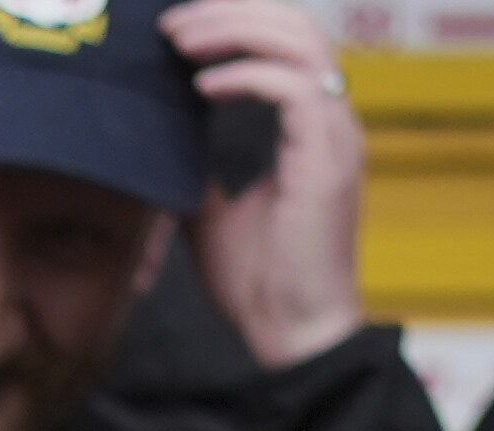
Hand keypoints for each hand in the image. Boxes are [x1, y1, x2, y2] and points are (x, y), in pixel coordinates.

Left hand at [162, 0, 369, 366]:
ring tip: (183, 41)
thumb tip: (158, 137)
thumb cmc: (260, 280)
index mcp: (313, 126)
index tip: (179, 29)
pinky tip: (204, 86)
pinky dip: (246, 75)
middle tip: (173, 23)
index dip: (237, 21)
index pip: (287, 43)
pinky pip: (294, 88)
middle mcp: (333, 121)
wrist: (292, 334)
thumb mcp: (212, 208)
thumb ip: (199, 164)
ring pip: (301, 43)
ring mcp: (336, 137)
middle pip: (297, 25)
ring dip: (237, 30)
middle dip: (232, 11)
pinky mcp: (328, 160)